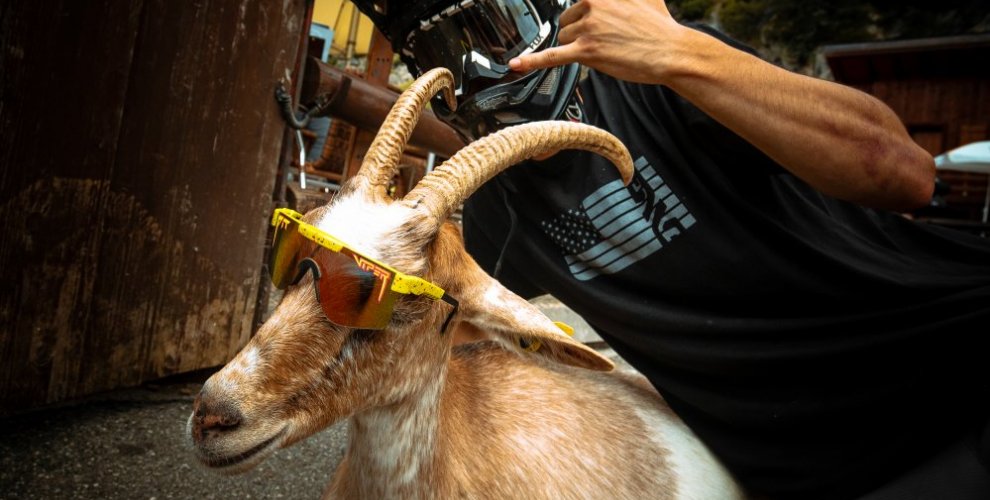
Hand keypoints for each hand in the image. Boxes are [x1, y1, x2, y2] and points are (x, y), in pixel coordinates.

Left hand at [509, 0, 686, 83]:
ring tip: (606, 51)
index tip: (580, 26)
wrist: (671, 51)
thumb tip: (620, 1)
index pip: (576, 4)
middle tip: (605, 42)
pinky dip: (532, 61)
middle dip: (579, 34)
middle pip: (566, 23)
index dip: (580, 17)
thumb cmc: (659, 27)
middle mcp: (591, 5)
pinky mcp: (586, 52)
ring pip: (564, 41)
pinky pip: (552, 57)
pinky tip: (517, 65)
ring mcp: (587, 28)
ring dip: (578, 49)